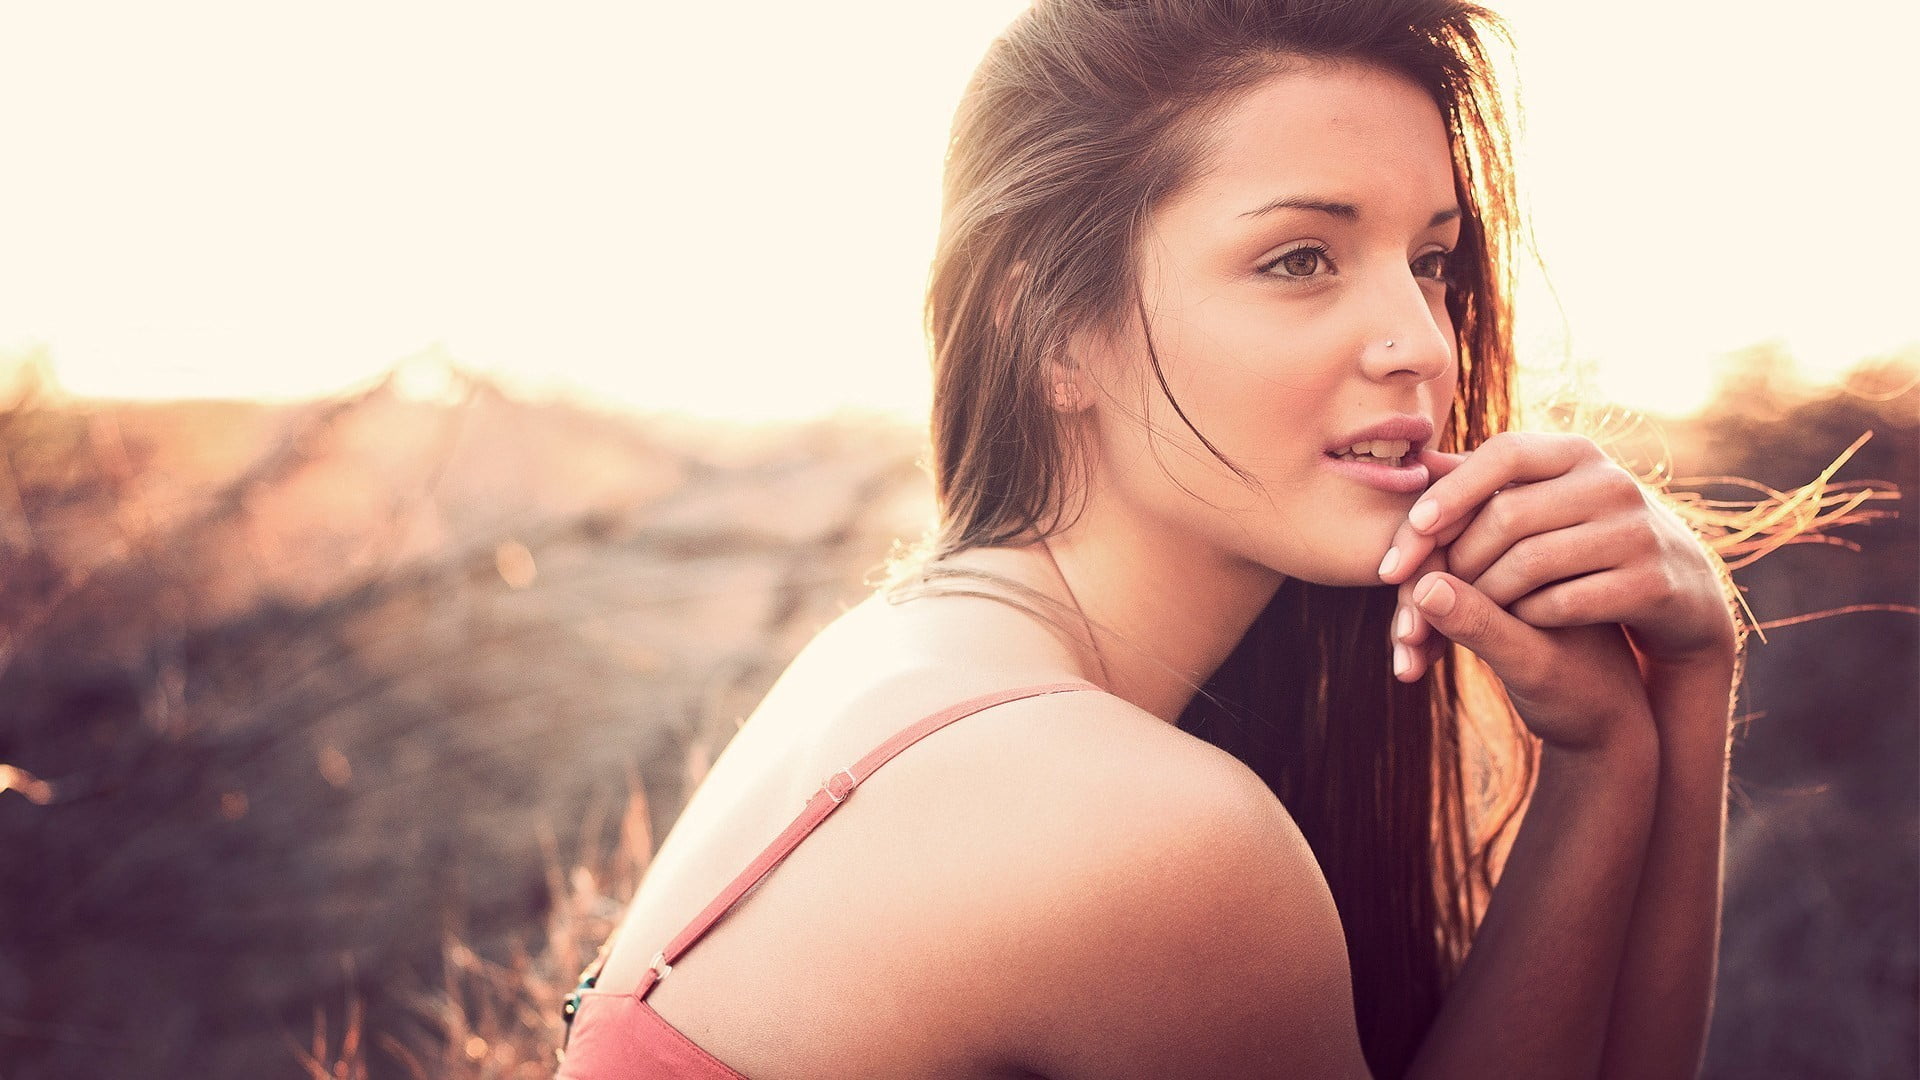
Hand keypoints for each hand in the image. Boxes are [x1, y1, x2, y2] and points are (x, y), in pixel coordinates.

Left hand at [1381, 433, 1738, 676]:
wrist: (1675, 591)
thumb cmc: (1583, 540)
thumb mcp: (1543, 499)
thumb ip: (1480, 482)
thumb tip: (1413, 461)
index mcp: (1576, 453)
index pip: (1504, 452)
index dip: (1453, 489)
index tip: (1415, 528)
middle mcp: (1611, 483)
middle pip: (1508, 515)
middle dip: (1457, 557)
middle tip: (1421, 588)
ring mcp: (1635, 532)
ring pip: (1531, 563)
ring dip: (1485, 592)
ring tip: (1463, 607)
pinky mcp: (1650, 583)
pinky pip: (1564, 602)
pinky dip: (1527, 615)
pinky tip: (1513, 621)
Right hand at [1393, 550, 1654, 752]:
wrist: (1608, 725)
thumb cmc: (1583, 696)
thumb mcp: (1532, 665)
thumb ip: (1483, 625)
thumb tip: (1424, 586)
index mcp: (1554, 543)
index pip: (1468, 526)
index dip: (1424, 568)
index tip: (1410, 626)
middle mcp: (1532, 544)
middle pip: (1445, 545)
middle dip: (1415, 595)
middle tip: (1408, 643)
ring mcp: (1511, 568)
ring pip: (1438, 572)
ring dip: (1414, 615)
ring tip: (1409, 664)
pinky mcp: (1497, 593)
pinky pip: (1443, 597)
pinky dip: (1425, 628)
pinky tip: (1414, 665)